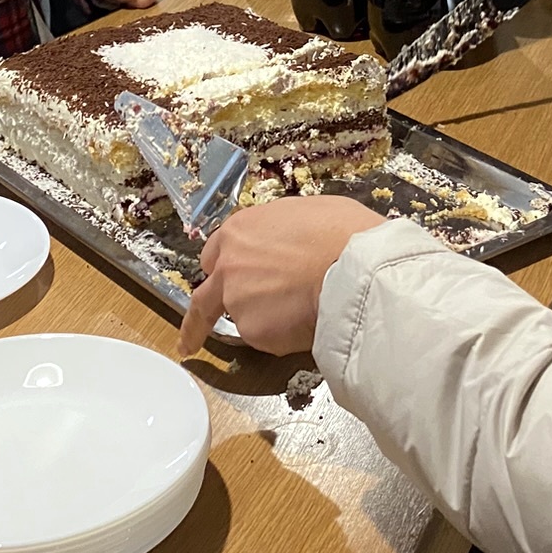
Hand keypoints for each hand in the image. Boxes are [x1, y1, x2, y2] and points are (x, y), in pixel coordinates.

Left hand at [177, 196, 386, 356]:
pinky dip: (284, 336)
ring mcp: (237, 302)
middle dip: (204, 316)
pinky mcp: (254, 332)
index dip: (226, 270)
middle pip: (204, 298)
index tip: (222, 283)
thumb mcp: (307, 214)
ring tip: (304, 311)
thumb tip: (287, 243)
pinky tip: (310, 322)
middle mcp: (228, 266)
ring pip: (243, 318)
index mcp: (239, 231)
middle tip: (196, 337)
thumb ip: (280, 234)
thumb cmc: (342, 234)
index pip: (214, 256)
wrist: (355, 268)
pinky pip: (267, 338)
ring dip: (263, 321)